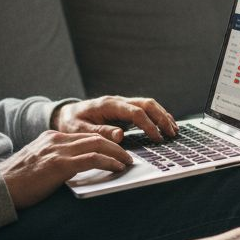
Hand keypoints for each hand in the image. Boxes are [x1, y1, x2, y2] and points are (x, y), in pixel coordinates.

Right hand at [0, 130, 132, 207]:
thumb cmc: (15, 183)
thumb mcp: (37, 164)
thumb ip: (54, 161)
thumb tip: (74, 170)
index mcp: (50, 138)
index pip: (84, 136)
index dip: (103, 142)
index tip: (115, 150)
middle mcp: (55, 140)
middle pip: (94, 137)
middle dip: (115, 145)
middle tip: (128, 155)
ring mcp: (57, 150)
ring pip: (97, 144)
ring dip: (117, 153)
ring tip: (127, 162)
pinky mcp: (59, 164)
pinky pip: (92, 159)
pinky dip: (109, 162)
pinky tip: (118, 168)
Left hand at [53, 95, 177, 142]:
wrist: (66, 114)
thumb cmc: (72, 122)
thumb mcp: (80, 129)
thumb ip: (100, 132)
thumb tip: (120, 135)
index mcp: (108, 105)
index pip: (135, 112)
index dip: (148, 125)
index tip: (157, 138)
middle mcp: (118, 101)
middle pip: (146, 104)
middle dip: (161, 117)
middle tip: (172, 133)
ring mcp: (122, 104)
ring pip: (148, 104)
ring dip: (162, 116)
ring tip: (173, 130)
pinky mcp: (124, 109)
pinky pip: (144, 109)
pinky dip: (157, 116)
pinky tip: (165, 125)